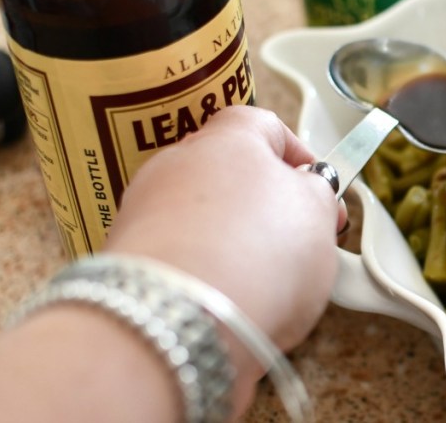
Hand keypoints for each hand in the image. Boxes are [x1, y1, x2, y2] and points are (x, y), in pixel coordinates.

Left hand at [105, 105, 343, 394]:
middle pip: (227, 173)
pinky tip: (228, 303)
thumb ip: (317, 193)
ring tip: (263, 282)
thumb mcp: (318, 215)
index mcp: (227, 140)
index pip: (264, 125)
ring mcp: (144, 213)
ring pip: (200, 218)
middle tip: (296, 237)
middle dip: (262, 203)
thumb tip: (311, 189)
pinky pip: (178, 259)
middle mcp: (176, 165)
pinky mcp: (128, 264)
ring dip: (229, 242)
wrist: (179, 320)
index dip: (296, 152)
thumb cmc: (254, 256)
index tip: (316, 180)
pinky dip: (202, 276)